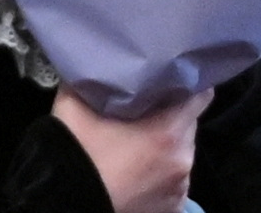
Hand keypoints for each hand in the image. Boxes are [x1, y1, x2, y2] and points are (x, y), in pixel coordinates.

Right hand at [52, 86, 210, 212]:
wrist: (60, 204)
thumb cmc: (73, 154)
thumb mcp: (76, 107)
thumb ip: (96, 81)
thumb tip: (99, 63)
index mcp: (170, 131)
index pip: (200, 95)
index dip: (188, 84)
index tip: (173, 81)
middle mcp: (183, 159)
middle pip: (187, 126)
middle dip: (170, 120)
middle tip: (145, 118)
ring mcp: (180, 188)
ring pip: (179, 155)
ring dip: (165, 150)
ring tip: (138, 151)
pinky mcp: (172, 210)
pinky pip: (173, 184)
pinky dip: (160, 178)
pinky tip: (138, 176)